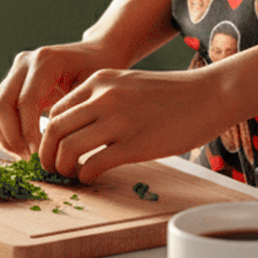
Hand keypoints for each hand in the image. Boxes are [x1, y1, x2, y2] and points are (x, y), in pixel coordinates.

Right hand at [0, 44, 100, 156]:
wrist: (96, 54)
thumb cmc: (101, 71)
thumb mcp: (96, 87)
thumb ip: (79, 111)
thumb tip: (65, 150)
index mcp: (46, 60)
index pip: (26, 102)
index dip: (29, 133)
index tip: (41, 156)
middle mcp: (25, 62)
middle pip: (1, 105)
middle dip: (12, 138)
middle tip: (31, 160)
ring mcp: (14, 71)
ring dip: (5, 137)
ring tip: (27, 157)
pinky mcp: (10, 82)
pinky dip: (4, 132)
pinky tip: (24, 147)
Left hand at [36, 66, 227, 184]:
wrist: (210, 94)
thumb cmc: (173, 94)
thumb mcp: (130, 84)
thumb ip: (104, 98)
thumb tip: (79, 128)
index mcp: (101, 80)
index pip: (56, 110)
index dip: (47, 134)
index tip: (53, 149)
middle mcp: (105, 97)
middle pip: (54, 129)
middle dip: (46, 155)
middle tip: (52, 169)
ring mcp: (119, 120)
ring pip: (68, 148)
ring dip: (62, 168)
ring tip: (71, 174)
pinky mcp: (134, 144)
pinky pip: (93, 164)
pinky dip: (85, 176)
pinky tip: (92, 177)